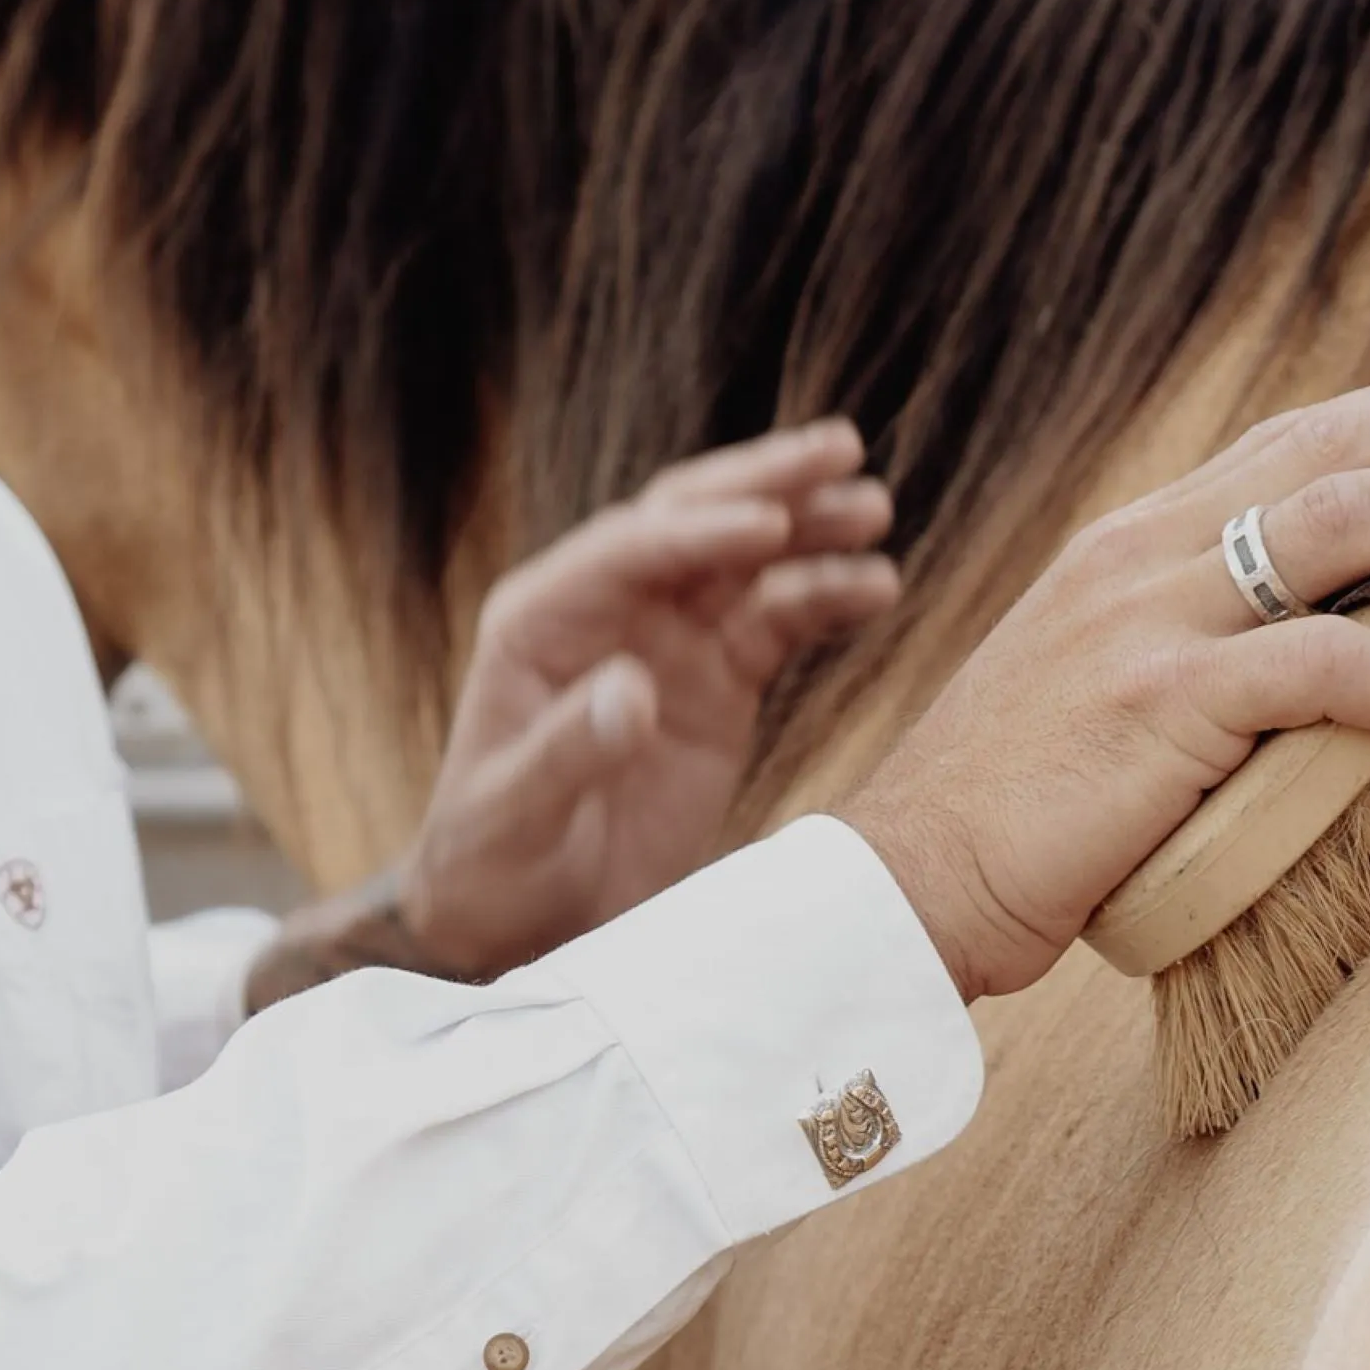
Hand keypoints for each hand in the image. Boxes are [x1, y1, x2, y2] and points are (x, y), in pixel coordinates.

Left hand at [397, 422, 898, 977]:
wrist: (519, 919)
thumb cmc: (492, 861)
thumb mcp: (513, 813)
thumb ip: (567, 749)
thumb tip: (634, 686)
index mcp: (541, 620)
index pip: (629, 549)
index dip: (700, 530)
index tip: (770, 524)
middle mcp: (607, 613)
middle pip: (691, 522)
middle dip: (765, 484)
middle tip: (841, 450)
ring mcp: (669, 643)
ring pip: (746, 564)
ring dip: (809, 530)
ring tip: (872, 511)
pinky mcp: (718, 684)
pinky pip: (778, 625)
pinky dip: (825, 600)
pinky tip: (877, 586)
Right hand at [840, 356, 1369, 999]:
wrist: (906, 879)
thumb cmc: (1017, 808)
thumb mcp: (1106, 692)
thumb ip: (1203, 650)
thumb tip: (1335, 653)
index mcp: (1131, 545)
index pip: (1291, 443)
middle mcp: (1141, 556)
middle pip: (1329, 446)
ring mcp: (1145, 623)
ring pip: (1337, 523)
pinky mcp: (1157, 705)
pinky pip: (1316, 669)